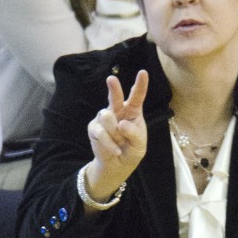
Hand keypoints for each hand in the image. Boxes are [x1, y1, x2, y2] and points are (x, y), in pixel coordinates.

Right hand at [85, 70, 148, 200]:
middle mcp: (117, 111)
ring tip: (120, 142)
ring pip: (107, 118)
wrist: (117, 165)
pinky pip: (100, 132)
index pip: (137, 96)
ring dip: (116, 134)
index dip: (140, 85)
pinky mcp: (94, 127)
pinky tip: (115, 149)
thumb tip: (121, 124)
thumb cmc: (131, 151)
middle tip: (111, 79)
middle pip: (115, 97)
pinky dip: (109, 143)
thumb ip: (134, 133)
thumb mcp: (139, 145)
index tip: (143, 72)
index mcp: (132, 111)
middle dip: (113, 88)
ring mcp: (104, 117)